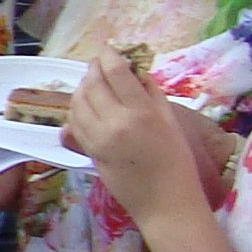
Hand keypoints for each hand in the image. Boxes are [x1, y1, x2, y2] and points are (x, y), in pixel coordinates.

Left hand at [64, 50, 205, 220]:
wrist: (165, 202)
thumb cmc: (176, 161)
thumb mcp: (171, 121)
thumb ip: (151, 92)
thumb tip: (135, 68)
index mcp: (142, 112)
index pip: (116, 72)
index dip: (108, 55)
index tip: (108, 48)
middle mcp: (116, 122)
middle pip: (93, 84)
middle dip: (93, 69)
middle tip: (98, 63)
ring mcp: (98, 138)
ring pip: (78, 102)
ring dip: (82, 87)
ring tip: (92, 82)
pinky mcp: (89, 151)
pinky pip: (74, 123)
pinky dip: (77, 109)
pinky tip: (86, 105)